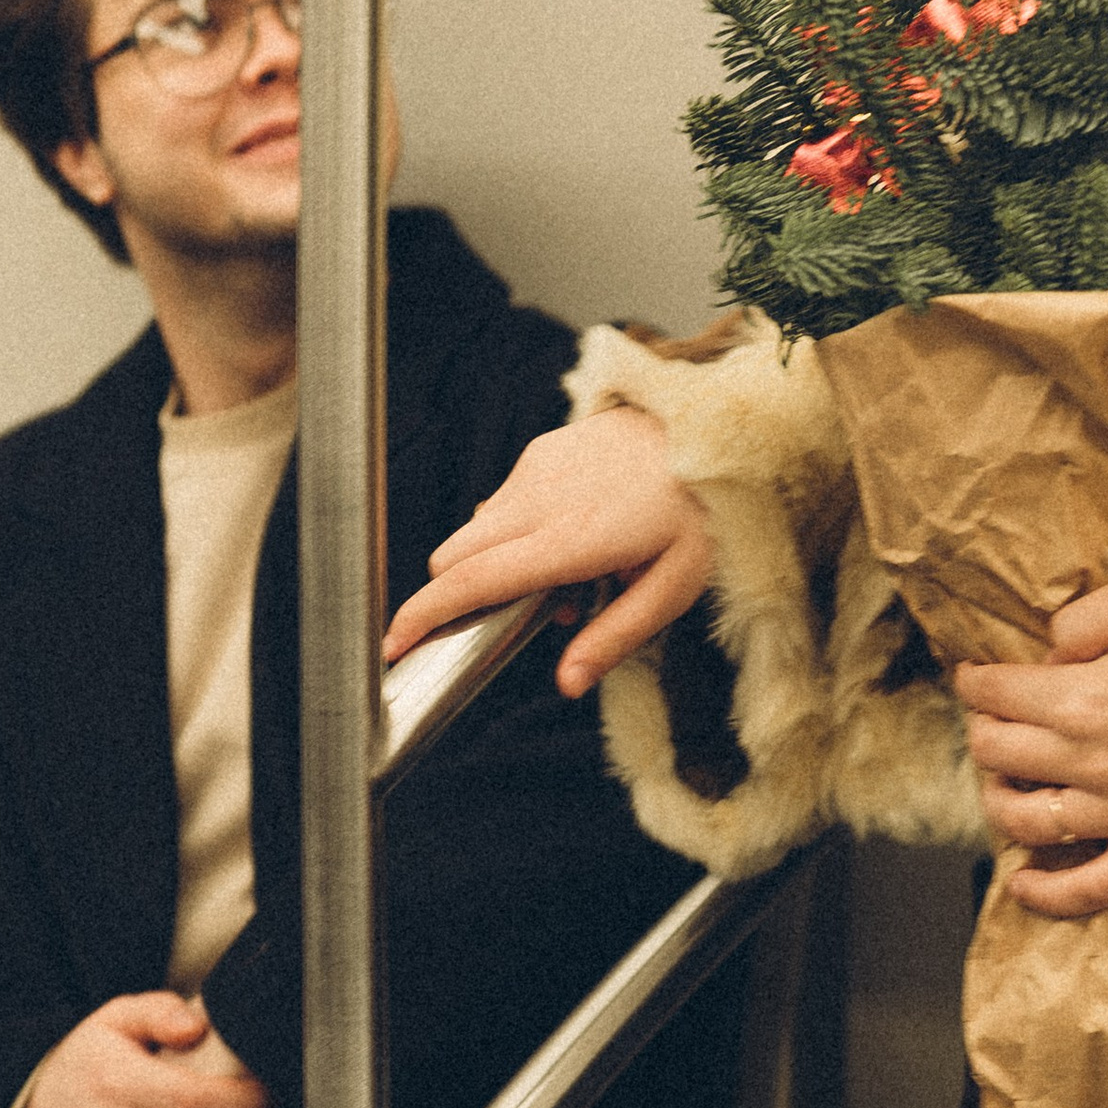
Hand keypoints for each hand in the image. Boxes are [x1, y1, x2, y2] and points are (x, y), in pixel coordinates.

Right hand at [383, 407, 716, 697]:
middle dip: (459, 597)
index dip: (423, 616)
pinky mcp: (542, 448)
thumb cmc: (703, 508)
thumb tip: (566, 682)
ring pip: (477, 529)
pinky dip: (515, 529)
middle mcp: (538, 498)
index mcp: (566, 539)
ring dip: (494, 563)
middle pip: (454, 556)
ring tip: (566, 577)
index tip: (393, 643)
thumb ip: (614, 638)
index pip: (471, 581)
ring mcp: (535, 467)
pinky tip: (572, 536)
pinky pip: (503, 500)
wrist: (715, 425)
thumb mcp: (673, 587)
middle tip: (522, 618)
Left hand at [954, 584, 1107, 916]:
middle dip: (986, 731)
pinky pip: (1089, 889)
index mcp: (1084, 699)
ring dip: (1001, 798)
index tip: (977, 678)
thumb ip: (1083, 621)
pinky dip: (1047, 893)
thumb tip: (1048, 655)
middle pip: (999, 754)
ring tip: (1007, 781)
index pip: (996, 696)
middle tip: (995, 720)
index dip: (977, 683)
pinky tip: (1023, 883)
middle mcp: (1094, 762)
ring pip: (1026, 820)